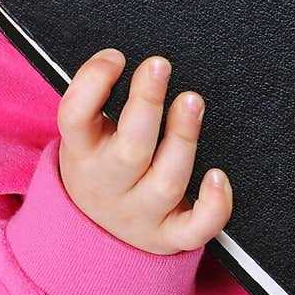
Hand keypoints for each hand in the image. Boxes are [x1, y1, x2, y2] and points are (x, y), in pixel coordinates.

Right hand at [57, 49, 231, 254]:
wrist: (96, 232)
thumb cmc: (101, 161)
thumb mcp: (86, 132)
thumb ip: (101, 96)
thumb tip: (128, 59)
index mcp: (81, 151)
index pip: (75, 118)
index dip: (92, 84)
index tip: (116, 57)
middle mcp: (108, 185)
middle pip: (129, 150)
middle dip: (147, 105)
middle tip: (159, 65)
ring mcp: (140, 214)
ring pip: (167, 183)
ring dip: (183, 139)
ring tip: (192, 101)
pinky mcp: (170, 237)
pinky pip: (195, 230)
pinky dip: (212, 207)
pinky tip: (219, 177)